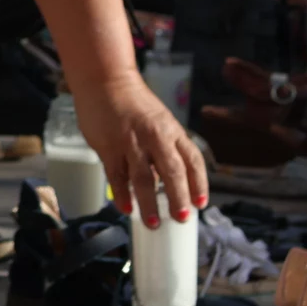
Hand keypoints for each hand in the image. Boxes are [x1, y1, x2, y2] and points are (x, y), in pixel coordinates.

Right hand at [72, 73, 207, 225]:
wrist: (105, 82)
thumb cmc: (133, 103)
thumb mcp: (159, 122)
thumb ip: (164, 147)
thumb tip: (165, 179)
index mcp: (172, 130)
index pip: (192, 160)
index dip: (199, 183)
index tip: (201, 203)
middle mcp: (154, 137)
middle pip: (171, 172)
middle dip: (178, 198)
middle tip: (181, 218)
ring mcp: (130, 142)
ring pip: (143, 178)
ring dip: (149, 204)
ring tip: (153, 223)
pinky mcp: (107, 146)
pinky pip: (116, 176)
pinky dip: (122, 194)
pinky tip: (126, 208)